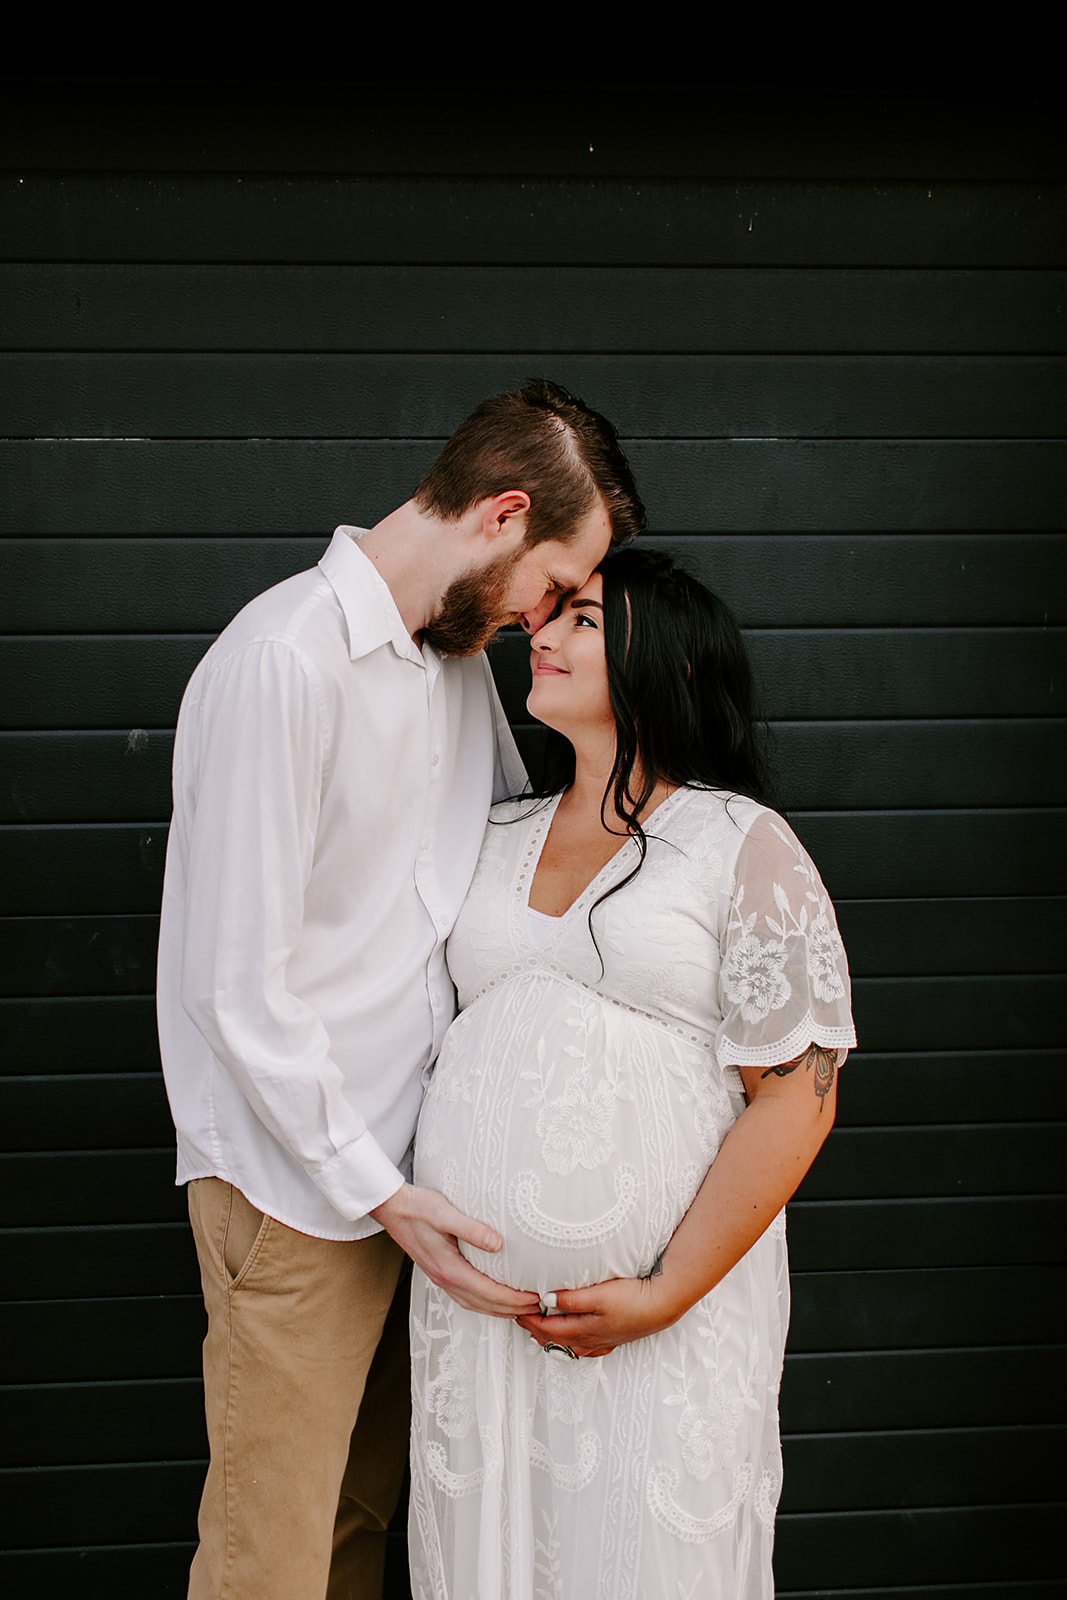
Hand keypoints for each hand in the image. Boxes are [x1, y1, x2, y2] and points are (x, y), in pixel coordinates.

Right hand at [371, 1183, 540, 1316]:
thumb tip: (498, 1244)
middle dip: (512, 1309)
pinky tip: (491, 1298)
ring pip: (474, 1304)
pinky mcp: (439, 1272)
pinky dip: (483, 1303)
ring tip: (520, 1308)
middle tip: (537, 1307)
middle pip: (484, 1304)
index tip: (534, 1298)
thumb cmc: (417, 1208)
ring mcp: (440, 1278)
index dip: (514, 1299)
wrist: (392, 1208)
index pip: (489, 1292)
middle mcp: (445, 1279)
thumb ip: (471, 1229)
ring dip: (498, 1310)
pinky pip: (465, 1297)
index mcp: (449, 1268)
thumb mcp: (445, 1213)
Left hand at [516, 1274, 679, 1358]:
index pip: (547, 1329)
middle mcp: (591, 1341)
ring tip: (540, 1330)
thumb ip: (571, 1299)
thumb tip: (546, 1300)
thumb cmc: (632, 1298)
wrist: (663, 1305)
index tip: (515, 1310)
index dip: (529, 1321)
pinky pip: (586, 1347)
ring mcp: (603, 1341)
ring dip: (551, 1338)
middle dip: (535, 1330)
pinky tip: (575, 1340)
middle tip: (521, 1318)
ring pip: (570, 1346)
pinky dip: (572, 1343)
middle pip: (555, 1340)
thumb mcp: (598, 1294)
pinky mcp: (614, 1338)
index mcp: (583, 1330)